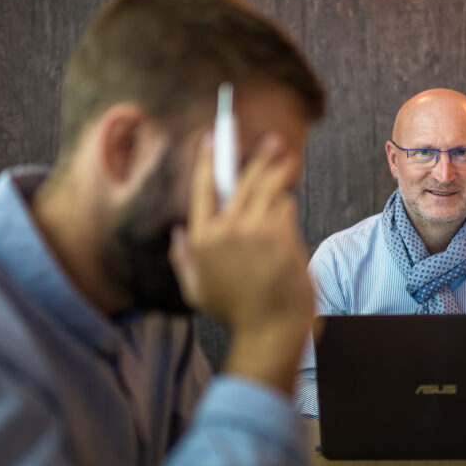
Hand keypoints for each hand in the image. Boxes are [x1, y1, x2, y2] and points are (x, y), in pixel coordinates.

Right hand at [169, 133, 313, 394]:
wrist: (271, 326)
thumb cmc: (235, 312)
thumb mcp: (196, 290)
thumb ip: (182, 259)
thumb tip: (176, 233)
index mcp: (201, 239)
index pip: (202, 188)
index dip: (208, 160)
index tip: (213, 138)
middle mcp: (225, 230)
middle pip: (242, 180)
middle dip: (258, 155)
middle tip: (273, 140)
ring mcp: (254, 230)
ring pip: (267, 187)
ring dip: (280, 169)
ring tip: (289, 157)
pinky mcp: (280, 234)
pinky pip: (284, 206)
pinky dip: (287, 204)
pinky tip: (289, 203)